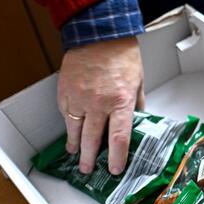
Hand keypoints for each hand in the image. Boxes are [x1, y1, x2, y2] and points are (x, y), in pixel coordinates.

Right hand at [57, 36, 143, 174]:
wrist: (99, 33)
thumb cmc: (121, 54)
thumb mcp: (138, 80)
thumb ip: (136, 102)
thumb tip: (137, 119)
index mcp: (120, 101)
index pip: (119, 138)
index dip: (117, 157)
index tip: (115, 168)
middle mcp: (99, 103)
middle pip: (92, 139)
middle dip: (90, 158)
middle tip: (89, 170)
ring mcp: (79, 98)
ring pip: (75, 130)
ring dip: (75, 146)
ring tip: (76, 155)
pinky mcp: (65, 91)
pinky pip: (65, 114)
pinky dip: (68, 124)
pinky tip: (71, 130)